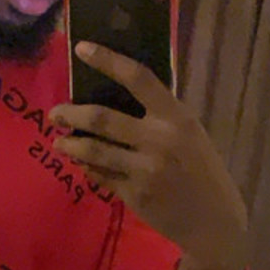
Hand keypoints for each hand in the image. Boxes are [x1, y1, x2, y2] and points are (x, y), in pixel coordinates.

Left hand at [50, 42, 248, 269]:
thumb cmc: (202, 171)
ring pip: (94, 150)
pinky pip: (101, 175)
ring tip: (59, 141)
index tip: (81, 48)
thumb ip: (160, 116)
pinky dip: (87, 166)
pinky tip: (81, 162)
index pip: (138, 78)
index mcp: (177, 117)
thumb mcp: (190, 134)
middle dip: (71, 114)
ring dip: (71, 144)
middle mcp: (159, 140)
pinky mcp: (134, 195)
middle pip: (102, 118)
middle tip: (55, 113)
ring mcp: (145, 169)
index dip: (107, 60)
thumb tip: (117, 96)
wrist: (215, 222)